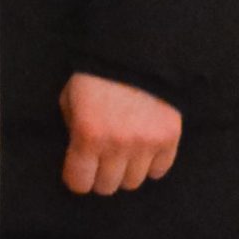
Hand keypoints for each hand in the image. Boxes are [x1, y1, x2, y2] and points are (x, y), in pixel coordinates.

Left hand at [59, 72, 180, 195]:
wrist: (135, 52)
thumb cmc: (95, 75)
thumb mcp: (70, 99)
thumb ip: (72, 130)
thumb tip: (78, 155)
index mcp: (88, 134)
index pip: (79, 182)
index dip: (77, 178)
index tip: (79, 170)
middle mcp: (117, 145)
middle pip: (107, 186)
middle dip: (100, 175)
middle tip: (101, 160)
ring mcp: (146, 144)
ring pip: (133, 182)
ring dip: (125, 170)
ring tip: (123, 151)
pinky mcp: (169, 139)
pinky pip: (159, 171)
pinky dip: (150, 164)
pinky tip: (143, 147)